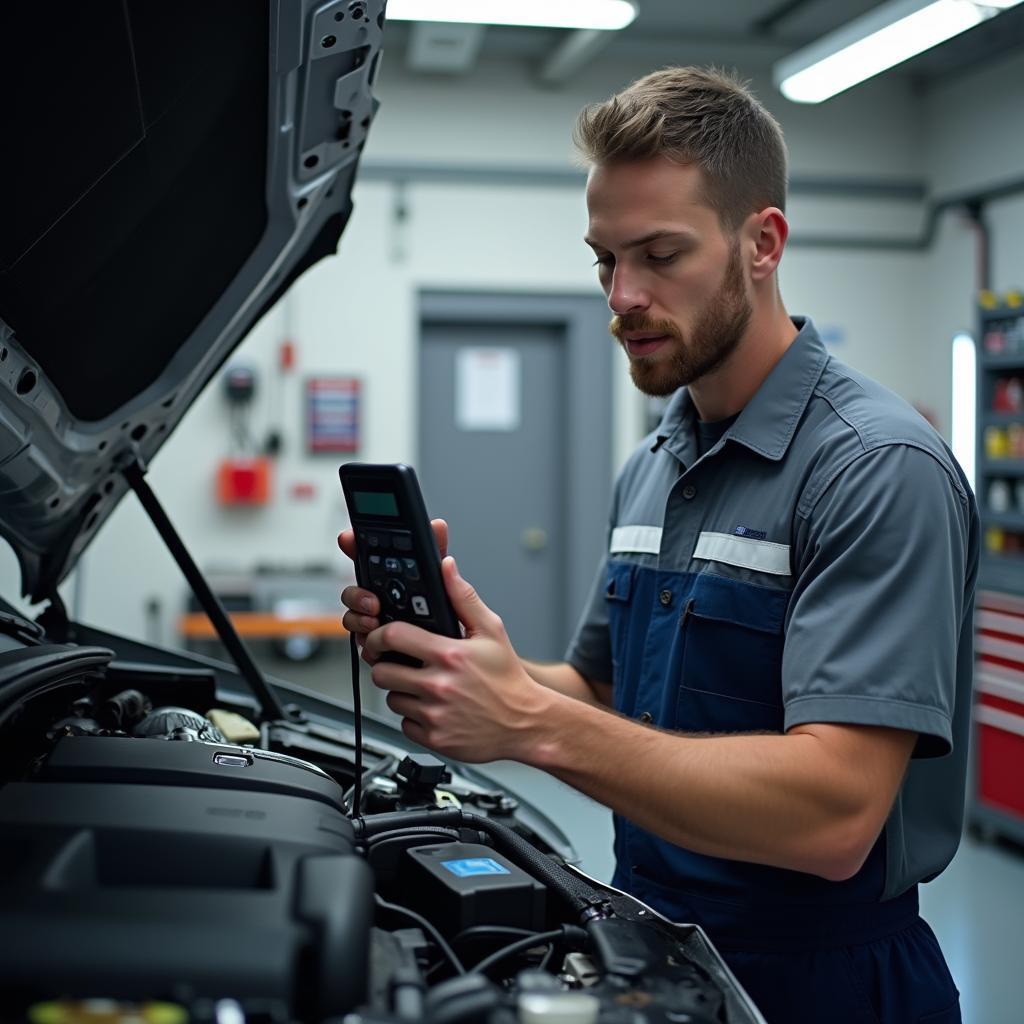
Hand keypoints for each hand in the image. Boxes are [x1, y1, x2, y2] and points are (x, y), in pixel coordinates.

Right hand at [338, 518, 448, 659]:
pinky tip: (380, 646)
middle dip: (356, 593)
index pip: (367, 557)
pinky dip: (367, 643)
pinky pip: (361, 641)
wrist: (456, 657)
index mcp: (394, 578)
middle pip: (354, 589)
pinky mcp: (378, 646)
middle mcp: (381, 598)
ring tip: (376, 621)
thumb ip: (437, 553)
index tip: (347, 539)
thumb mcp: (443, 581)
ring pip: (353, 616)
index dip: (354, 545)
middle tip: (372, 600)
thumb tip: (437, 526)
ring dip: (359, 618)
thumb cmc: (447, 616)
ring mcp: (376, 621)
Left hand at [363, 556, 550, 762]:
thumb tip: (447, 567)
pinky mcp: (434, 738)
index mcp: (449, 654)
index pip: (393, 637)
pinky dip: (414, 717)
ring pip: (392, 698)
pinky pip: (405, 723)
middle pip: (382, 671)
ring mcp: (434, 714)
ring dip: (402, 692)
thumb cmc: (508, 678)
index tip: (383, 637)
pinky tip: (433, 708)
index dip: (380, 635)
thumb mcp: (491, 630)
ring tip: (425, 687)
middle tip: (403, 664)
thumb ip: (463, 597)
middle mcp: (438, 685)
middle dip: (387, 665)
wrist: (526, 723)